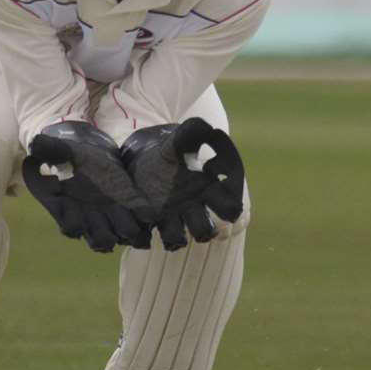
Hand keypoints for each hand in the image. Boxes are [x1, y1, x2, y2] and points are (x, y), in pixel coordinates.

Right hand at [22, 121, 152, 251]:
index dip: (75, 227)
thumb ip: (51, 150)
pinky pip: (137, 219)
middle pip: (98, 239)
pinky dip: (144, 219)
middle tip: (114, 231)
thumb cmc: (73, 155)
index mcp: (69, 208)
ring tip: (135, 230)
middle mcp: (88, 217)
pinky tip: (149, 215)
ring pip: (118, 236)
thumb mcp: (62, 150)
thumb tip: (36, 144)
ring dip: (127, 233)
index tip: (79, 221)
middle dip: (106, 238)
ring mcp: (109, 214)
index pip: (71, 227)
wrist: (91, 152)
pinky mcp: (128, 204)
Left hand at [120, 118, 247, 250]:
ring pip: (178, 240)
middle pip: (206, 231)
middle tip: (192, 209)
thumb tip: (209, 129)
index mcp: (208, 190)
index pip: (230, 207)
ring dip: (174, 235)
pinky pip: (149, 239)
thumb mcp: (179, 139)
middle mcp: (192, 209)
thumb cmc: (169, 150)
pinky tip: (143, 216)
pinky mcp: (148, 222)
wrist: (140, 158)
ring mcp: (170, 218)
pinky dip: (145, 233)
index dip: (229, 205)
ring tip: (164, 216)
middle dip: (202, 227)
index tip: (214, 184)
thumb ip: (193, 133)